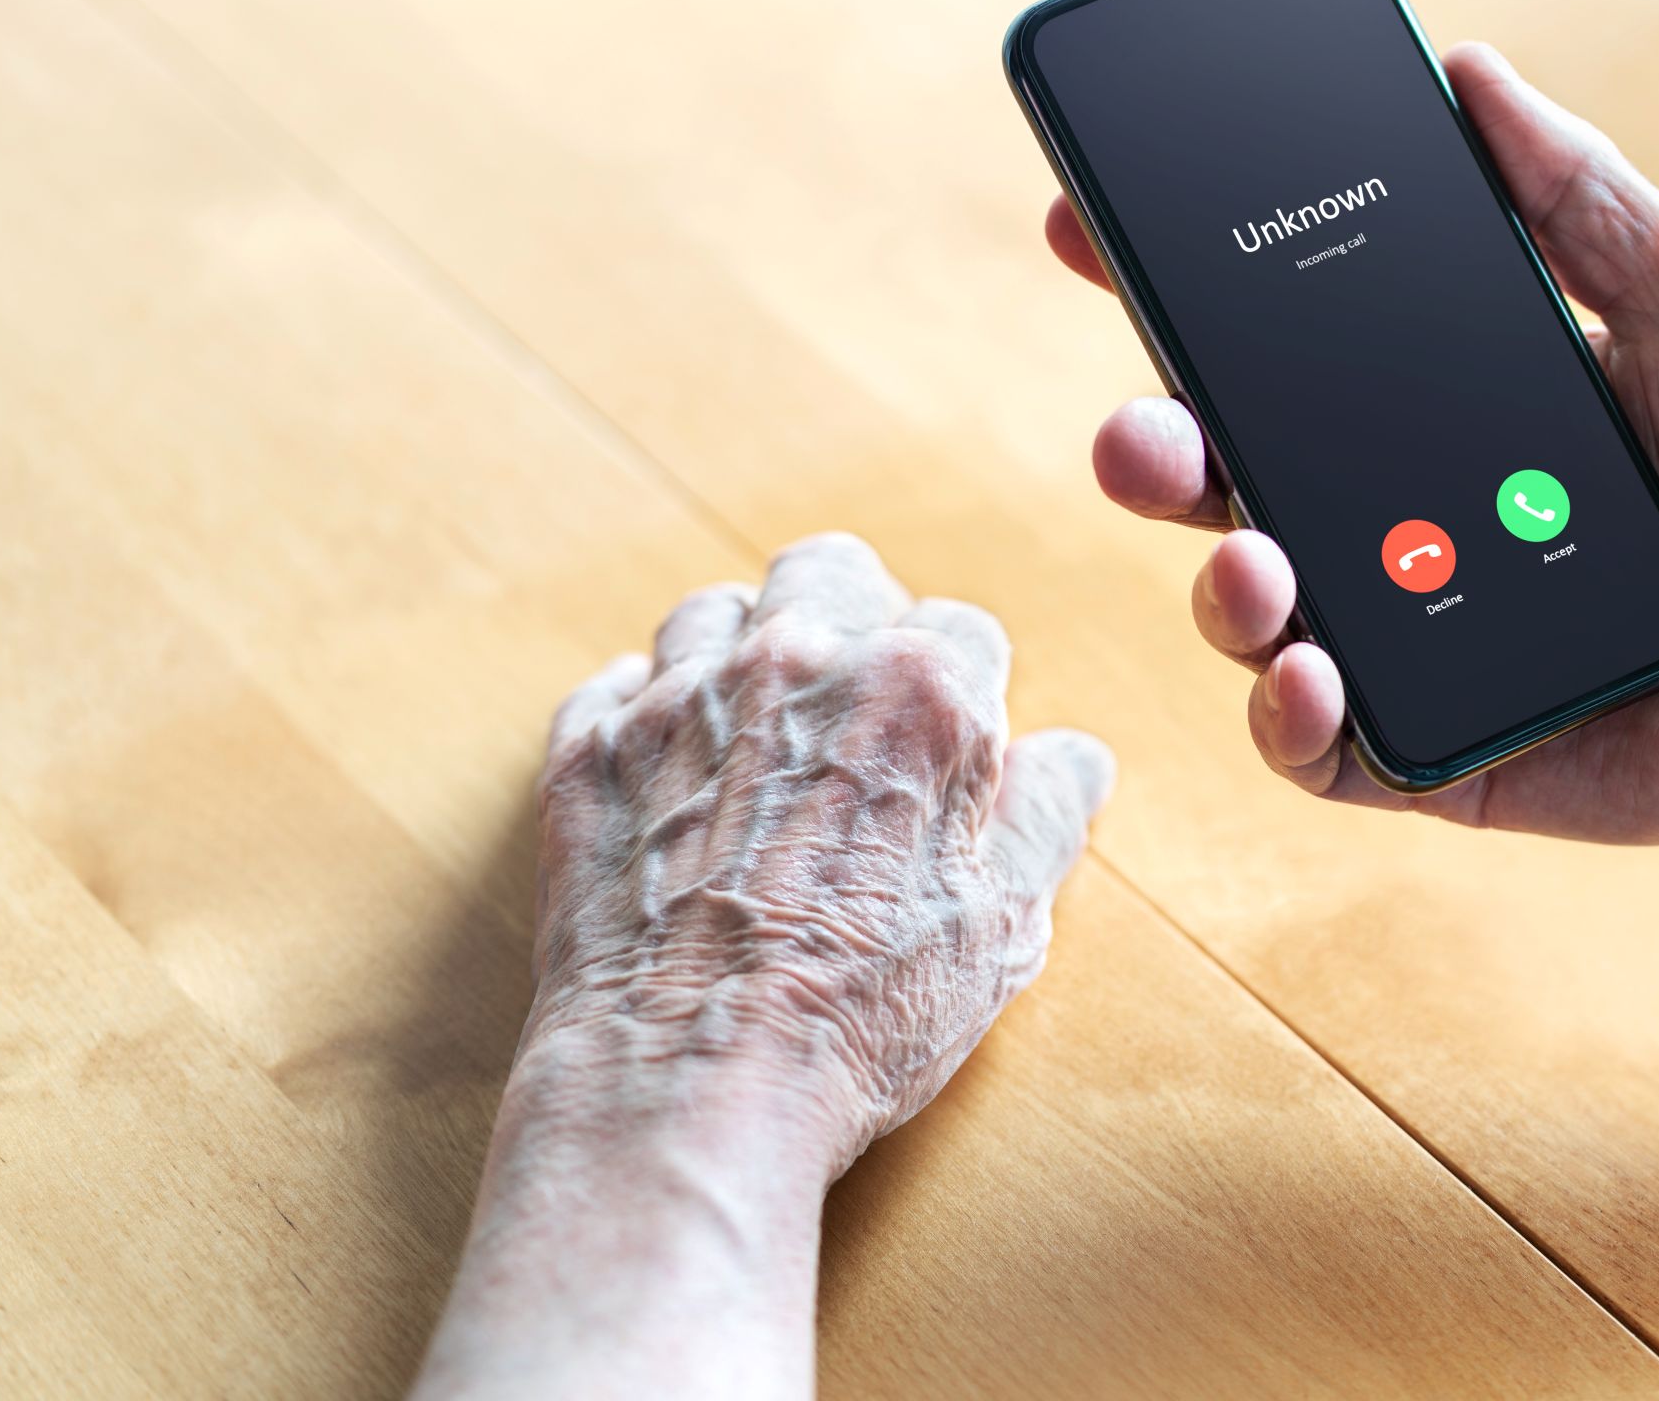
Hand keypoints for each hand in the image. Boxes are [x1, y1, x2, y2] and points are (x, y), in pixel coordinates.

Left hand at [524, 531, 1112, 1171]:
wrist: (689, 1084)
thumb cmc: (858, 1013)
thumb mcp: (1005, 921)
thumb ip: (1047, 812)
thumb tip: (1069, 756)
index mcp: (917, 694)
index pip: (966, 631)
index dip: (967, 696)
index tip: (952, 752)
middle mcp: (796, 665)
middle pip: (833, 573)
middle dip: (855, 619)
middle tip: (856, 709)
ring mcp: (679, 700)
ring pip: (716, 612)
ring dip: (745, 655)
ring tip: (760, 737)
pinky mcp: (588, 752)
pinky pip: (616, 682)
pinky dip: (646, 712)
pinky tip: (673, 772)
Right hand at [1046, 41, 1658, 848]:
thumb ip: (1580, 194)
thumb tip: (1464, 65)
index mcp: (1450, 406)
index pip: (1279, 346)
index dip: (1173, 293)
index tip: (1091, 227)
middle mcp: (1408, 520)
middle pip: (1230, 479)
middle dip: (1151, 447)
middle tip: (1146, 429)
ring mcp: (1415, 639)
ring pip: (1251, 614)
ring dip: (1220, 586)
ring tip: (1260, 565)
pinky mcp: (1443, 757)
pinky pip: (1320, 752)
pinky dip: (1289, 721)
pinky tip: (1312, 676)